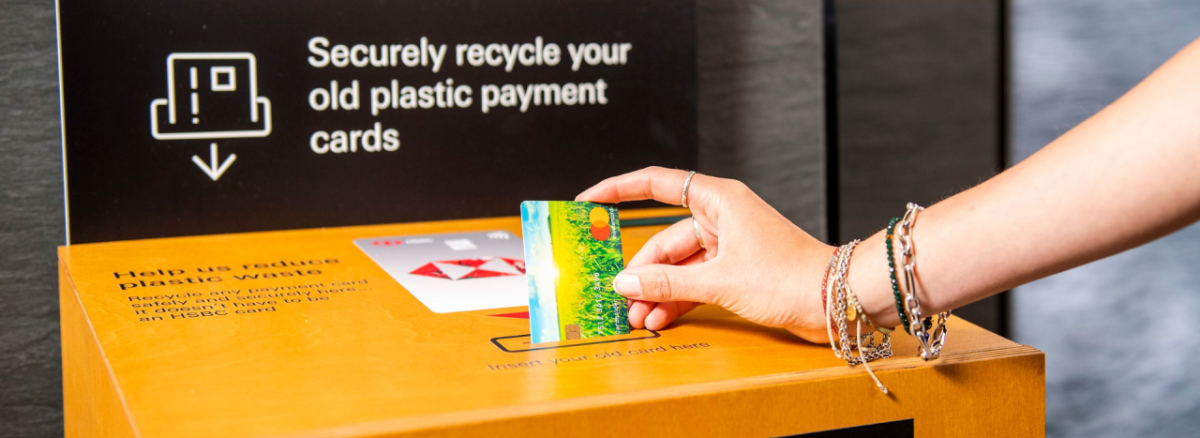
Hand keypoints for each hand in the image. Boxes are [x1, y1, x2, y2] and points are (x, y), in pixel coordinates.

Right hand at [576, 167, 836, 341]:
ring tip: (638, 317)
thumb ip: (667, 282)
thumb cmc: (790, 276)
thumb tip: (626, 283)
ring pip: (679, 264)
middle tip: (620, 296)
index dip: (619, 190)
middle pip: (665, 238)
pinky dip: (678, 298)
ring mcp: (730, 244)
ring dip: (658, 291)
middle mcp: (722, 216)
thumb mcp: (719, 281)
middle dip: (642, 270)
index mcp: (718, 199)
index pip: (656, 183)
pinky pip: (696, 279)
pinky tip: (660, 318)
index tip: (589, 201)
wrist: (836, 300)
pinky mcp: (737, 269)